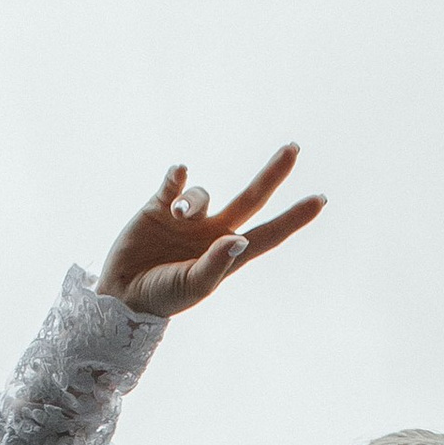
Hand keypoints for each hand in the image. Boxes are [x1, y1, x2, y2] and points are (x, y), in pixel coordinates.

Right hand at [99, 148, 323, 318]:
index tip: (320, 200)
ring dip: (194, 200)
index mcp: (230, 254)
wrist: (122, 295)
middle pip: (251, 198)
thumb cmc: (164, 296)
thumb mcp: (193, 285)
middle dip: (273, 174)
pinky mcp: (159, 206)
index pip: (269, 233)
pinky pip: (175, 183)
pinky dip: (178, 178)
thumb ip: (217, 264)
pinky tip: (178, 173)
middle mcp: (214, 231)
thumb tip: (240, 238)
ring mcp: (188, 218)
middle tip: (294, 148)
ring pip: (203, 194)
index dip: (294, 218)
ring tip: (177, 216)